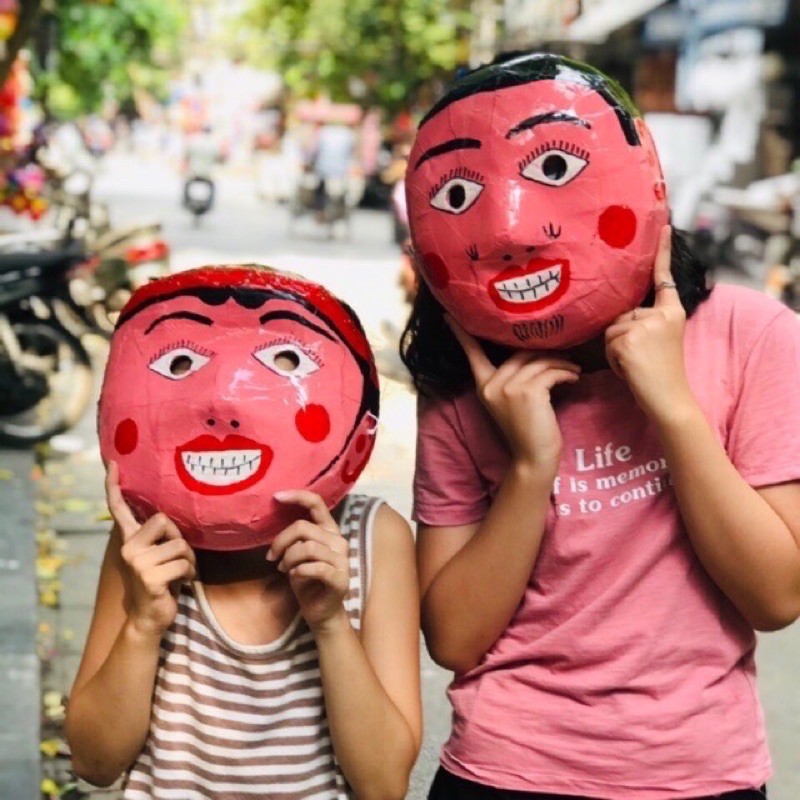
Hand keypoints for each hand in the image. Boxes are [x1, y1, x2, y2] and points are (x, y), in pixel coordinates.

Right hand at [106, 462, 195, 637]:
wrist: (150, 617)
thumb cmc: (162, 581)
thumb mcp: (158, 554)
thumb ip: (158, 535)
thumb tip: (169, 515)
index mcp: (129, 539)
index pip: (119, 508)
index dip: (115, 485)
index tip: (115, 463)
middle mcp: (128, 547)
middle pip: (164, 520)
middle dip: (180, 539)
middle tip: (179, 558)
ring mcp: (136, 562)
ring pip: (179, 545)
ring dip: (189, 560)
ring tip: (181, 573)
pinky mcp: (149, 576)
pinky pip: (183, 563)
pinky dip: (189, 573)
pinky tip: (181, 583)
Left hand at [269, 490, 349, 634]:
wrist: (322, 613)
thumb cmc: (307, 581)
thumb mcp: (296, 555)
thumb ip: (294, 537)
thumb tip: (274, 519)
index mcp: (329, 531)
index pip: (317, 504)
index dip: (297, 496)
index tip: (276, 496)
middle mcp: (338, 541)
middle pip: (303, 528)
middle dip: (281, 541)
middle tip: (272, 557)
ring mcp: (343, 560)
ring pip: (307, 547)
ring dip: (288, 558)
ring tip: (283, 569)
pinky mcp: (341, 578)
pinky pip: (315, 567)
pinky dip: (299, 571)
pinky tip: (295, 576)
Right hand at [447, 317, 579, 476]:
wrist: (533, 459)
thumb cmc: (528, 430)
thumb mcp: (512, 402)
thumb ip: (513, 379)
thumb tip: (533, 352)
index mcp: (483, 386)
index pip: (472, 354)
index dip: (462, 334)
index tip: (449, 316)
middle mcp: (491, 384)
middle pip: (520, 352)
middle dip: (546, 353)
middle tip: (565, 358)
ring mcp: (508, 388)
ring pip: (538, 361)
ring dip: (560, 363)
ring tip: (573, 370)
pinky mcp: (527, 392)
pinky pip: (549, 372)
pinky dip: (565, 373)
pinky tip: (574, 378)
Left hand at [605, 225, 694, 422]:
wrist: (669, 399)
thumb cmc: (659, 374)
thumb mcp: (656, 340)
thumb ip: (641, 322)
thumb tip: (616, 315)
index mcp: (672, 312)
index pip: (663, 277)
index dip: (662, 251)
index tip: (663, 225)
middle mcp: (663, 314)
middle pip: (622, 314)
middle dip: (622, 337)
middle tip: (641, 358)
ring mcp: (647, 325)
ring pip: (612, 329)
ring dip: (616, 350)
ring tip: (636, 364)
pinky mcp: (631, 339)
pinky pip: (608, 344)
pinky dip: (613, 359)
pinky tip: (630, 369)